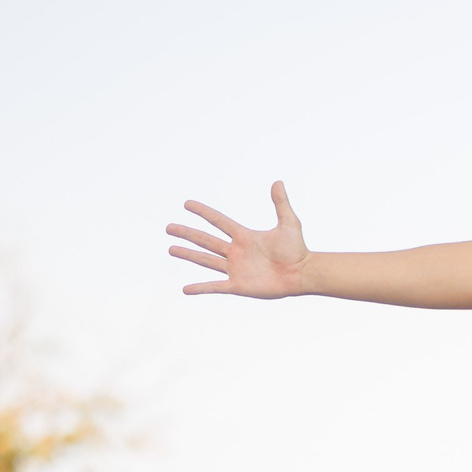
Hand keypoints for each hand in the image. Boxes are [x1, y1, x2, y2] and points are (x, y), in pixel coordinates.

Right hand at [167, 182, 308, 296]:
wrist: (302, 274)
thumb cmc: (297, 250)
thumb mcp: (289, 223)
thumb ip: (281, 203)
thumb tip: (278, 182)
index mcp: (244, 236)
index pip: (218, 221)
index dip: (203, 212)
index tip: (187, 204)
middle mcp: (236, 252)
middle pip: (206, 240)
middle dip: (187, 234)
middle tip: (169, 228)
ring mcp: (236, 269)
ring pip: (206, 260)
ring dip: (188, 255)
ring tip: (171, 249)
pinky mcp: (238, 285)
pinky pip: (215, 287)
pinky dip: (200, 288)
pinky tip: (186, 289)